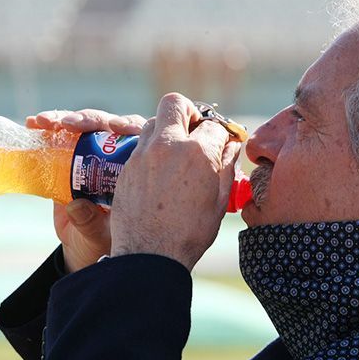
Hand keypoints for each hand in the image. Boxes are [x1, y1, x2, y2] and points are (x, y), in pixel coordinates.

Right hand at [26, 109, 146, 272]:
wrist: (86, 248)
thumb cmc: (105, 241)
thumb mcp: (101, 235)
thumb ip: (91, 222)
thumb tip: (77, 206)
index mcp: (138, 168)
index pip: (139, 137)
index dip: (128, 126)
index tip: (115, 127)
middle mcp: (117, 156)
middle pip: (109, 126)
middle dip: (90, 120)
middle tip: (71, 124)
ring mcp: (93, 154)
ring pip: (84, 127)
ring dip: (66, 119)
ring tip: (45, 122)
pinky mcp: (69, 158)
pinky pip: (60, 138)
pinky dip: (48, 129)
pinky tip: (34, 123)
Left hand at [110, 93, 240, 270]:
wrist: (149, 256)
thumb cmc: (190, 233)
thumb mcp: (219, 201)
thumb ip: (227, 167)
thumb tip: (232, 146)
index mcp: (197, 153)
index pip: (213, 124)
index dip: (221, 132)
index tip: (222, 142)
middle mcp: (168, 145)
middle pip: (175, 103)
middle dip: (188, 111)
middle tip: (194, 131)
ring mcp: (143, 154)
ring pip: (153, 121)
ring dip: (166, 129)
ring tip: (174, 151)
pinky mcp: (126, 167)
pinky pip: (139, 145)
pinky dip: (151, 150)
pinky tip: (159, 170)